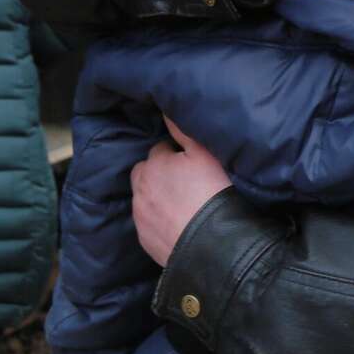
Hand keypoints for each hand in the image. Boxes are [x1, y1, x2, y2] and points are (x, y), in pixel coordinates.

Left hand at [132, 118, 231, 266]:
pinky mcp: (144, 239)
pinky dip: (158, 220)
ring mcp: (140, 216)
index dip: (176, 154)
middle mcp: (140, 189)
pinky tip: (178, 223)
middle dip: (158, 173)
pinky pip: (148, 223)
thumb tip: (164, 109)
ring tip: (182, 204)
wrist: (213, 244)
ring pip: (144, 198)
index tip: (191, 163)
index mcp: (153, 164)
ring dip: (157, 197)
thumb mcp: (204, 154)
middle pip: (145, 173)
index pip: (160, 149)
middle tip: (183, 182)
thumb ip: (182, 130)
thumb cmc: (212, 192)